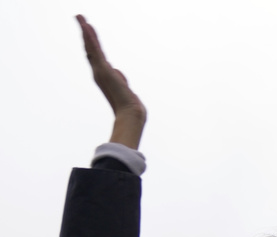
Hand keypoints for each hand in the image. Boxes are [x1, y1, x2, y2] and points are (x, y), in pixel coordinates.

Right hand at [77, 14, 145, 148]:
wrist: (130, 113)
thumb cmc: (128, 104)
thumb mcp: (124, 87)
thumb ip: (119, 78)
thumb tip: (118, 73)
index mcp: (103, 75)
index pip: (95, 55)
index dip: (90, 42)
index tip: (87, 31)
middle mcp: (98, 72)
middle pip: (89, 48)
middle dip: (84, 32)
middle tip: (79, 18)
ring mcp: (100, 71)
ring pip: (91, 47)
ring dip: (85, 31)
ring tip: (80, 17)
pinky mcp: (104, 70)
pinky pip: (96, 51)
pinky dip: (91, 39)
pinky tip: (87, 27)